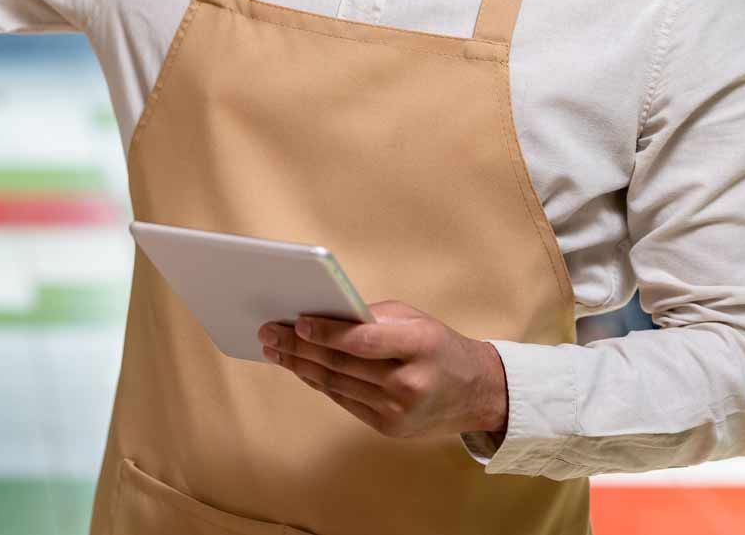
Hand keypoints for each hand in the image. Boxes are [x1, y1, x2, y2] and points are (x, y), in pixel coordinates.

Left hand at [259, 301, 508, 440]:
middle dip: (299, 347)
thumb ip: (371, 317)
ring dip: (300, 365)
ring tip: (274, 348)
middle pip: (342, 364)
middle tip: (268, 332)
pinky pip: (343, 400)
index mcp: (420, 346)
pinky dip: (317, 383)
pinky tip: (299, 368)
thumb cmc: (438, 346)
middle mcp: (409, 382)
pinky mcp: (388, 427)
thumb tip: (320, 316)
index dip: (327, 333)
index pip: (364, 341)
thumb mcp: (415, 320)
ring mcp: (398, 410)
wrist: (476, 393)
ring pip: (336, 384)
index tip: (297, 322)